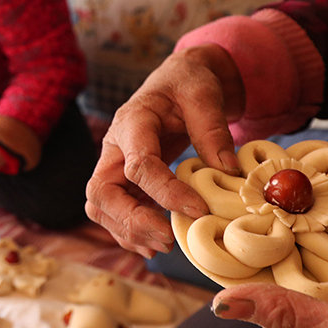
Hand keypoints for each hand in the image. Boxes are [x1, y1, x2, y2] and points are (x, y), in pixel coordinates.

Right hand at [85, 44, 244, 256]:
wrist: (176, 82)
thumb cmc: (188, 85)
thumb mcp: (204, 94)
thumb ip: (213, 129)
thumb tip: (227, 170)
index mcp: (132, 122)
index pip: (137, 165)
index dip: (165, 192)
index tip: (199, 209)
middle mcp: (113, 147)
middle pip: (101, 192)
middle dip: (131, 221)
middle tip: (169, 238)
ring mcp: (112, 166)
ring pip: (100, 208)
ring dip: (127, 231)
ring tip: (166, 245)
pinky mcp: (120, 181)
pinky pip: (112, 214)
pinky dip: (129, 233)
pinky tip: (155, 244)